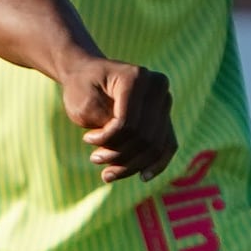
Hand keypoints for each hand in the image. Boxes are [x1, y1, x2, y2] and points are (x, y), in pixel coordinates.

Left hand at [58, 57, 173, 182]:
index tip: (87, 139)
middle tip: (95, 159)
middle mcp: (157, 87)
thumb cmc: (82, 87)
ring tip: (107, 173)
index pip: (128, 122)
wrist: (90, 73)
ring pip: (156, 146)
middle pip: (145, 136)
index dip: (108, 139)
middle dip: (119, 155)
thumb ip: (105, 125)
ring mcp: (165, 101)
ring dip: (131, 165)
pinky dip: (156, 163)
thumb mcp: (83, 104)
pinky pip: (168, 145)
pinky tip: (143, 176)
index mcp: (136, 77)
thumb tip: (128, 152)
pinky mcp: (165, 116)